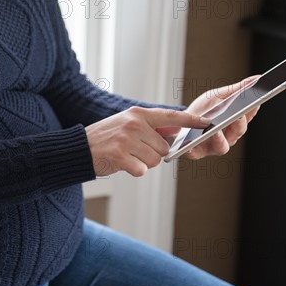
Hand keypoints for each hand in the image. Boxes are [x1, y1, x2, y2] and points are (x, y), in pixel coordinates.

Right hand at [85, 106, 209, 176]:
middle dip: (154, 154)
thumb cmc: (105, 137)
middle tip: (136, 151)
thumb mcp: (126, 123)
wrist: (79, 148)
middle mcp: (134, 124)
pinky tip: (122, 164)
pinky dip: (134, 171)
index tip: (207, 123)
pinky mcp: (119, 156)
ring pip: (154, 161)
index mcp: (138, 114)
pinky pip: (141, 170)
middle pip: (164, 147)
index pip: (171, 116)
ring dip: (143, 163)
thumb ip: (150, 127)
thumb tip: (175, 132)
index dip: (191, 120)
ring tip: (127, 156)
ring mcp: (126, 140)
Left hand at [182, 76, 260, 159]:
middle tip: (238, 115)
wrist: (181, 120)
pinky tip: (192, 141)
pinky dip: (194, 148)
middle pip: (238, 132)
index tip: (255, 102)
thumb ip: (237, 89)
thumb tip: (257, 78)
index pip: (247, 117)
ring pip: (222, 146)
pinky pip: (196, 153)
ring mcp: (212, 146)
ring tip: (215, 130)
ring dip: (220, 138)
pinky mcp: (196, 152)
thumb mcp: (219, 96)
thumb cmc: (204, 110)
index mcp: (235, 123)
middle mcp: (228, 137)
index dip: (252, 111)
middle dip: (239, 124)